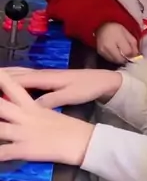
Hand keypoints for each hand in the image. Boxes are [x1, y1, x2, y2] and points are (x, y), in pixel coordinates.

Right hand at [0, 67, 121, 108]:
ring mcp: (45, 76)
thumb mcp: (71, 95)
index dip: (4, 80)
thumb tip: (33, 107)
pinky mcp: (49, 79)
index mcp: (46, 78)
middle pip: (17, 73)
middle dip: (2, 75)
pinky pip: (27, 77)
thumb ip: (52, 99)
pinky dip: (16, 78)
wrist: (102, 80)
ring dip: (7, 75)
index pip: (19, 78)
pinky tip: (12, 83)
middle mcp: (43, 74)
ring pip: (21, 73)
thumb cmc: (87, 87)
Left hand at [0, 71, 93, 165]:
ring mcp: (24, 133)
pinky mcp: (25, 150)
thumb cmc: (69, 126)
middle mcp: (25, 117)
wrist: (83, 142)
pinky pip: (3, 153)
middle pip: (0, 105)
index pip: (11, 86)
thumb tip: (21, 102)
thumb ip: (34, 107)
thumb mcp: (51, 112)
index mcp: (31, 106)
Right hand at [96, 22, 138, 63]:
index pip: (127, 52)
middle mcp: (109, 45)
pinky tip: (115, 53)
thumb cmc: (116, 29)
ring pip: (115, 61)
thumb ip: (133, 44)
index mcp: (118, 38)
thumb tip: (136, 55)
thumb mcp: (127, 33)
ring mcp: (103, 50)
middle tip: (127, 55)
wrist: (101, 26)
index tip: (133, 53)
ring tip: (121, 54)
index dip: (132, 54)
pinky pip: (110, 60)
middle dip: (126, 59)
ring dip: (120, 59)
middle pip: (121, 59)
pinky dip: (114, 59)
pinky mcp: (100, 53)